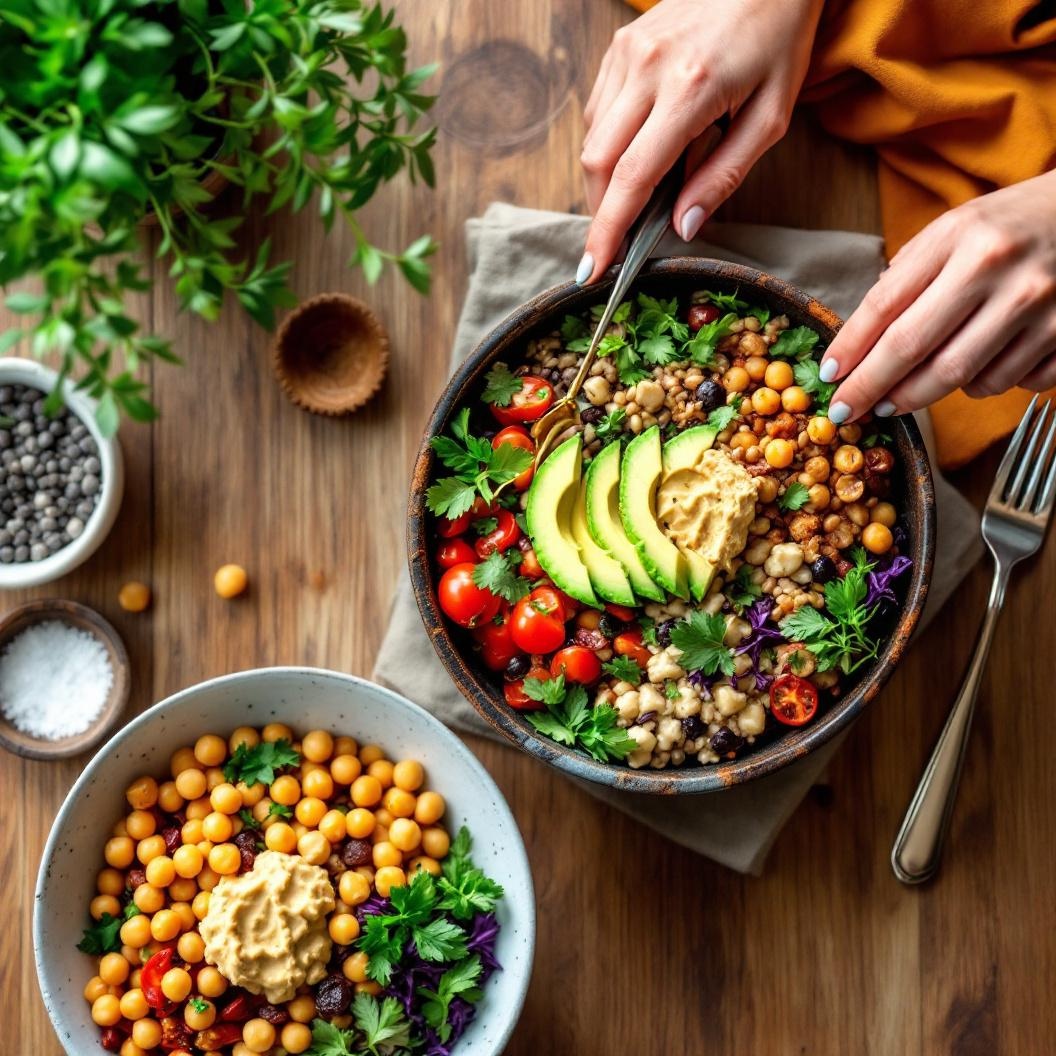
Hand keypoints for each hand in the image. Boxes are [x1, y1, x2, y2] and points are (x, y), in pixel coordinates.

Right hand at [577, 0, 823, 284]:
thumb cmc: (777, 42)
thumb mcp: (769, 118)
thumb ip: (724, 176)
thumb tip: (682, 227)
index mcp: (690, 90)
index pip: (631, 177)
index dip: (608, 230)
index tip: (593, 269)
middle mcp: (647, 68)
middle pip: (598, 162)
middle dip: (602, 212)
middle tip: (620, 242)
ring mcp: (627, 52)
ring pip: (592, 138)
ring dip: (606, 179)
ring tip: (640, 194)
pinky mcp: (620, 45)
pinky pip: (599, 110)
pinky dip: (610, 144)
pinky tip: (638, 151)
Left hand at [823, 171, 1055, 422]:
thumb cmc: (1007, 225)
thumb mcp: (952, 230)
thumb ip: (907, 277)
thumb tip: (859, 342)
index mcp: (957, 237)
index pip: (885, 305)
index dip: (850, 348)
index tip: (830, 377)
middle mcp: (996, 269)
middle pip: (914, 349)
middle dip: (871, 387)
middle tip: (849, 408)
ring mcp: (1037, 303)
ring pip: (961, 378)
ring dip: (926, 394)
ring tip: (910, 389)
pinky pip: (1010, 384)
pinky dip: (984, 385)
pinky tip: (980, 366)